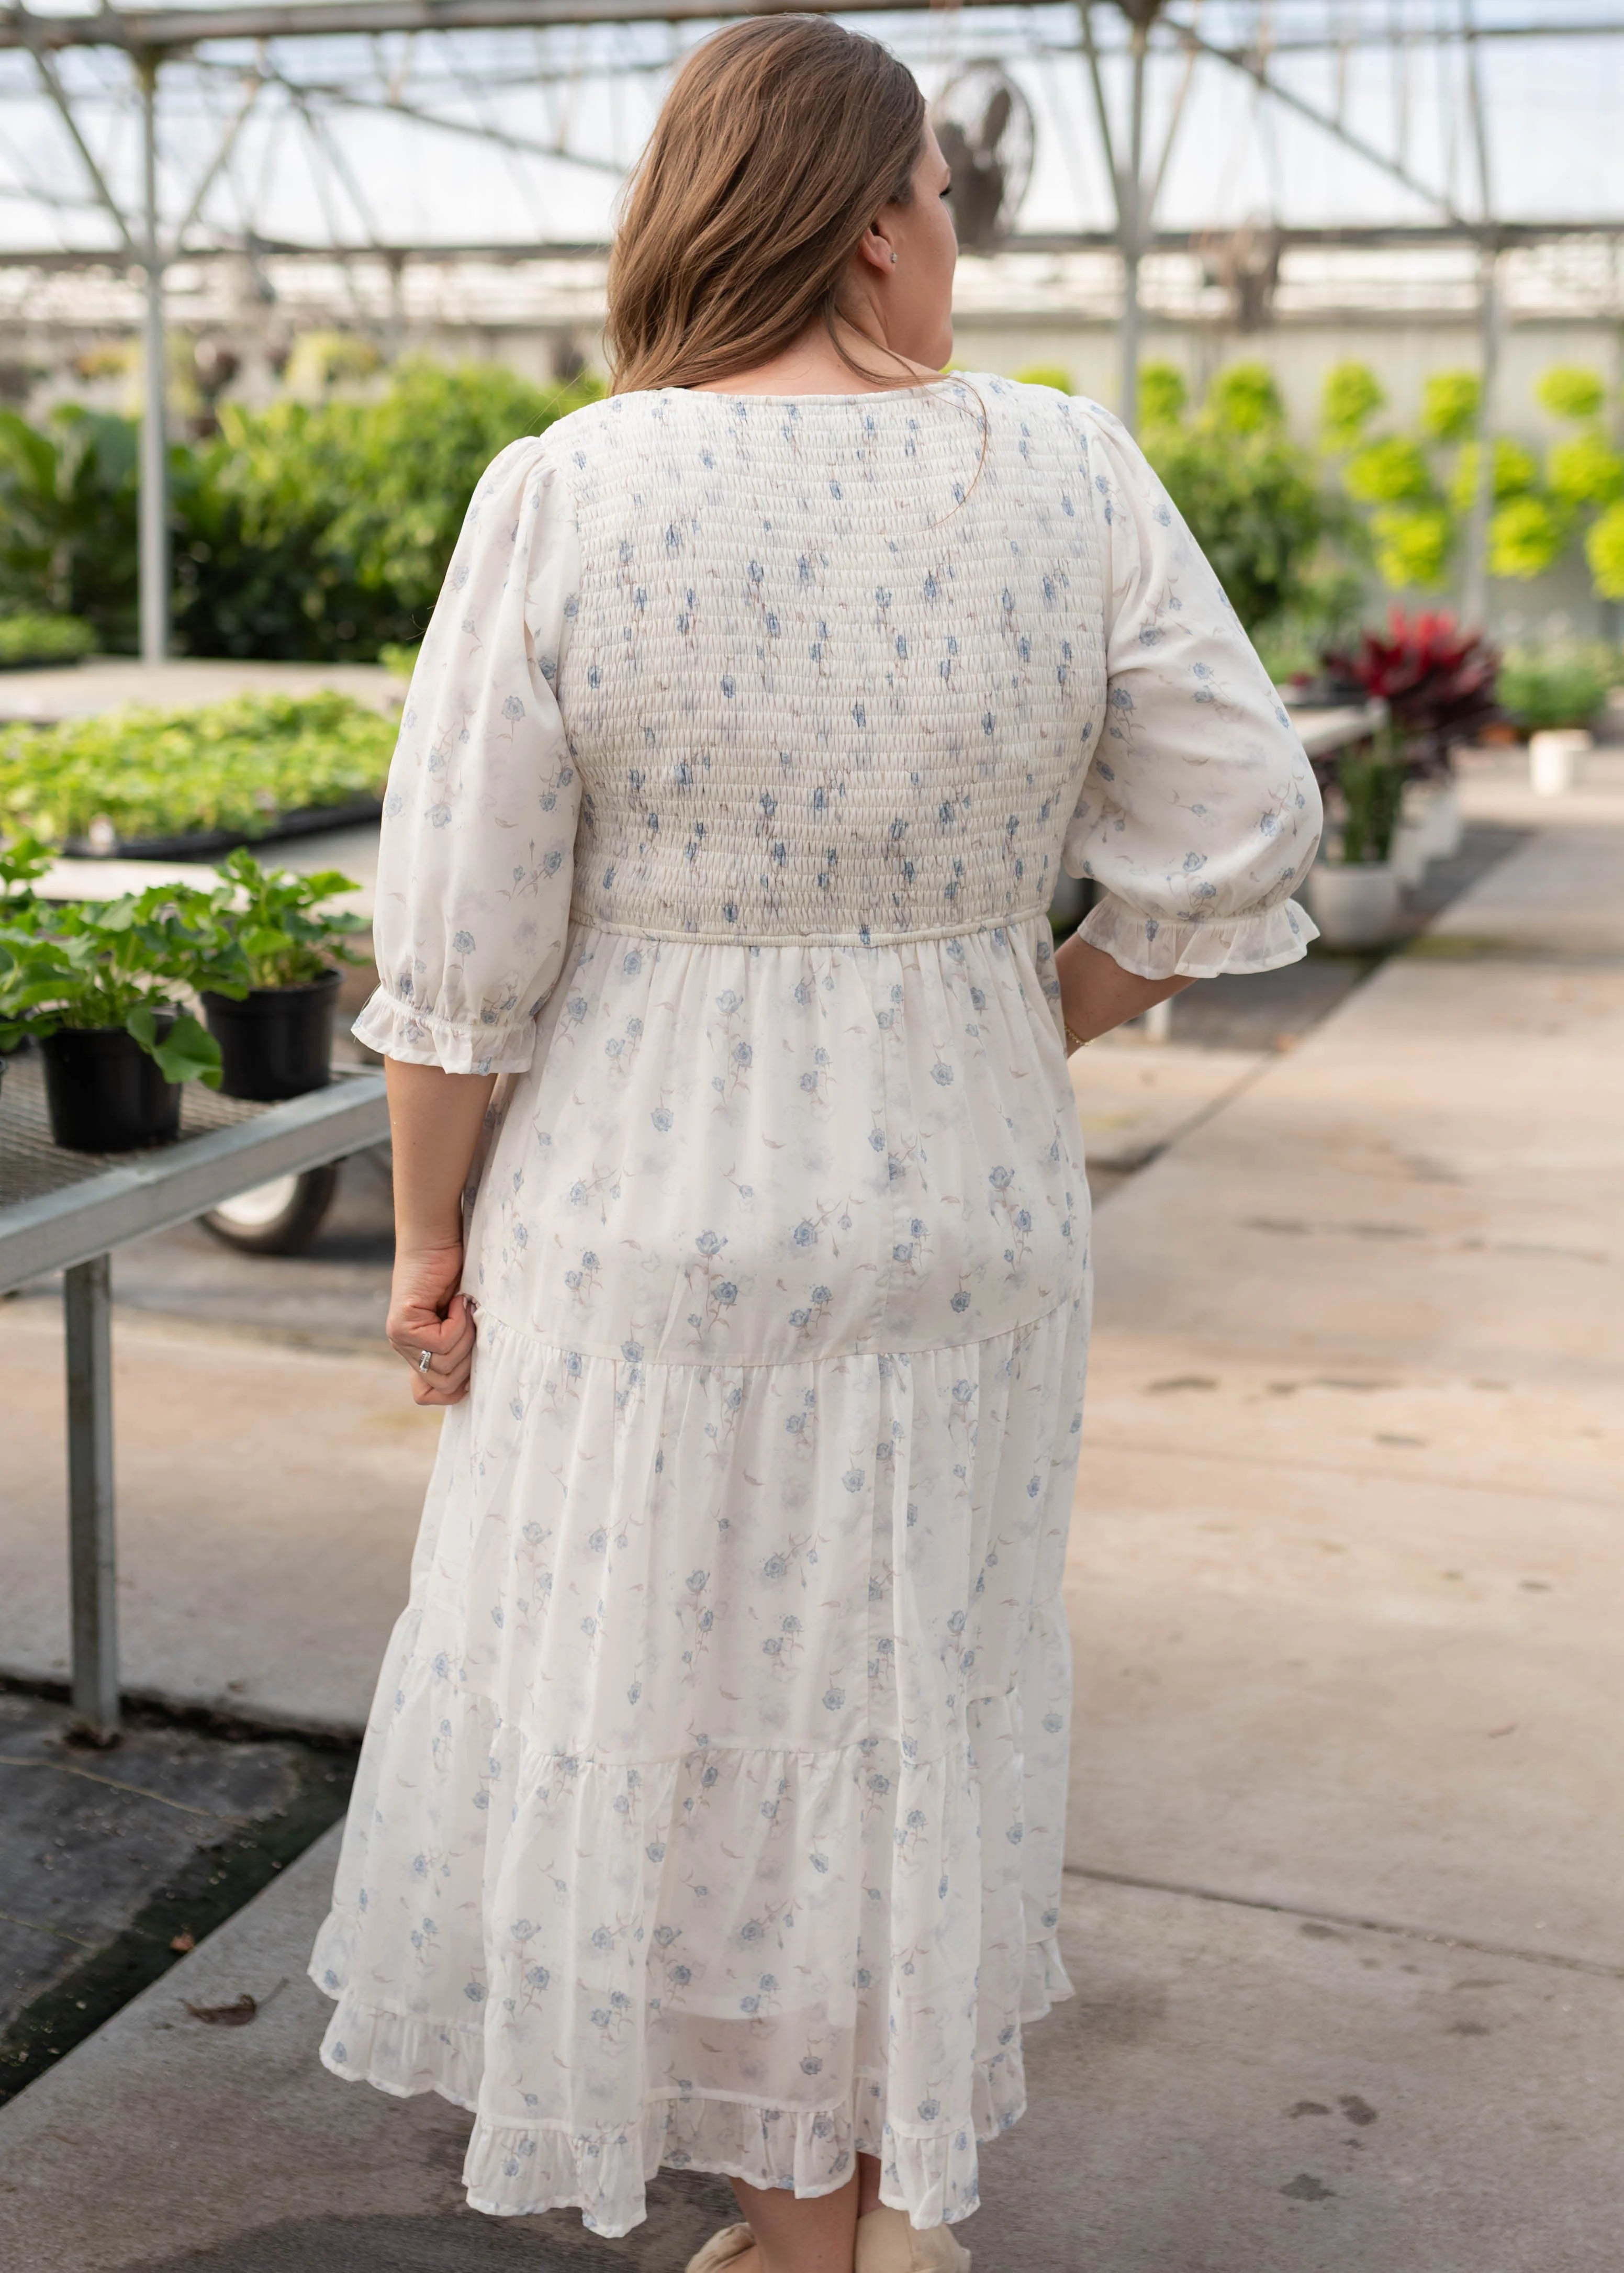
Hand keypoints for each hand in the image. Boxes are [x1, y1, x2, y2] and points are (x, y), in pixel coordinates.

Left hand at [387, 1239, 476, 1405]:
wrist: (437, 1240)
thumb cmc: (457, 1274)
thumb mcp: (463, 1322)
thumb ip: (460, 1348)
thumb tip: (470, 1384)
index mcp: (416, 1352)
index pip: (426, 1395)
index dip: (456, 1388)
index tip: (472, 1360)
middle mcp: (404, 1348)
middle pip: (445, 1385)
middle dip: (469, 1358)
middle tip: (472, 1324)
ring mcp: (399, 1338)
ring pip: (446, 1365)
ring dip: (466, 1337)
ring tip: (465, 1310)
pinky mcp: (402, 1325)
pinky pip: (443, 1342)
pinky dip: (460, 1322)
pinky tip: (459, 1300)